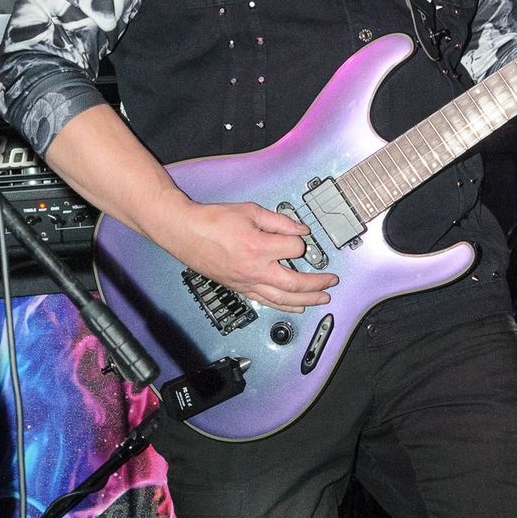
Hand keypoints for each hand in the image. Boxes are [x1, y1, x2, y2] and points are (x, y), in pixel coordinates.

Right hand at [171, 201, 337, 312]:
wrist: (185, 232)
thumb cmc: (212, 221)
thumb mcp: (250, 211)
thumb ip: (279, 221)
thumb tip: (301, 229)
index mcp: (258, 247)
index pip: (294, 248)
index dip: (299, 240)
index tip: (298, 235)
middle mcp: (254, 269)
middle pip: (294, 283)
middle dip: (317, 283)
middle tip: (331, 281)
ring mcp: (246, 282)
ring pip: (282, 299)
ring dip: (306, 300)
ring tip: (322, 299)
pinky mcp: (240, 287)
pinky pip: (267, 302)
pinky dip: (285, 306)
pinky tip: (297, 306)